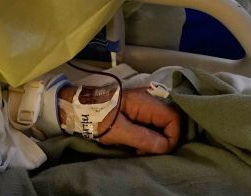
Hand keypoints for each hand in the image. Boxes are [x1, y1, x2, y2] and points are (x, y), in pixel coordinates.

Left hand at [60, 86, 181, 154]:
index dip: (171, 137)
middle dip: (162, 139)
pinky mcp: (137, 108)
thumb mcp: (118, 131)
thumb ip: (143, 137)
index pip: (174, 118)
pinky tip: (133, 141)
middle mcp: (148, 98)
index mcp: (145, 101)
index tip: (156, 150)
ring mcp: (143, 102)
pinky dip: (147, 134)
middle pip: (169, 120)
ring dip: (153, 138)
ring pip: (161, 123)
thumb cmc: (96, 117)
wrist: (76, 107)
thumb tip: (165, 146)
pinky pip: (151, 122)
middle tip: (144, 150)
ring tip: (136, 147)